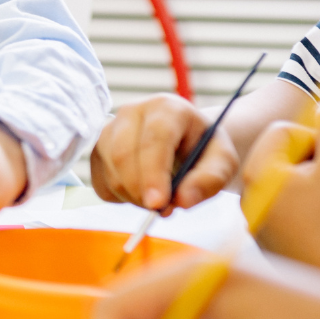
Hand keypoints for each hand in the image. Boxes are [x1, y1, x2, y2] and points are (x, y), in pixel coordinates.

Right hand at [91, 93, 237, 213]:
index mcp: (167, 108)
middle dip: (140, 191)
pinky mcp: (97, 150)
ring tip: (158, 199)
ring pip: (110, 171)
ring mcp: (109, 129)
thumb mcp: (223, 163)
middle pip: (123, 154)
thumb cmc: (205, 150)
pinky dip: (120, 197)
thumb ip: (210, 180)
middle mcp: (132, 112)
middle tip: (163, 211)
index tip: (158, 204)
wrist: (186, 143)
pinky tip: (141, 192)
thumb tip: (182, 201)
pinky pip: (100, 182)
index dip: (153, 173)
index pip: (154, 138)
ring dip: (133, 196)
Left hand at [244, 105, 319, 284]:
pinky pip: (295, 206)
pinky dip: (316, 208)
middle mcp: (249, 197)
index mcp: (256, 175)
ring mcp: (261, 220)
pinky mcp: (275, 239)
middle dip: (316, 162)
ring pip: (294, 180)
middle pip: (286, 155)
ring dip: (319, 184)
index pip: (283, 132)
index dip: (316, 141)